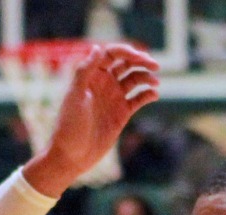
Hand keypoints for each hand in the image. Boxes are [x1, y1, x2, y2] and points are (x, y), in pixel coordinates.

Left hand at [25, 44, 161, 195]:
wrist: (72, 155)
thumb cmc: (69, 125)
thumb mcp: (75, 96)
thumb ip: (85, 71)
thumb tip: (97, 47)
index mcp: (91, 75)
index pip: (111, 54)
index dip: (126, 51)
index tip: (139, 57)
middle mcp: (104, 83)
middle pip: (126, 64)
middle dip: (141, 62)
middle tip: (155, 66)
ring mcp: (113, 97)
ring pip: (134, 80)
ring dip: (146, 77)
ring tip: (155, 82)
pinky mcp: (121, 113)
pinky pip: (138, 99)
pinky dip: (148, 94)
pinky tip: (154, 95)